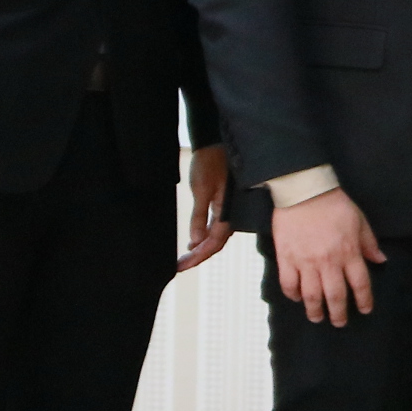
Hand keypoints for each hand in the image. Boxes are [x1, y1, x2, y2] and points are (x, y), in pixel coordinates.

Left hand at [178, 146, 234, 271]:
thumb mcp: (201, 189)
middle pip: (216, 243)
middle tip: (180, 266)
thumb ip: (199, 216)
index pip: (213, 244)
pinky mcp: (224, 203)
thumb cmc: (209, 163)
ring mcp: (229, 209)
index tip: (181, 267)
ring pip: (217, 236)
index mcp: (227, 212)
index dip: (197, 257)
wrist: (216, 143)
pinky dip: (205, 236)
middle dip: (199, 256)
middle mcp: (231, 213)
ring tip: (185, 256)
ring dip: (202, 248)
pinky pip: (217, 226)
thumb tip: (195, 241)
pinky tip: (195, 240)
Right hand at [271, 188, 385, 323]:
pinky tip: (297, 299)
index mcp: (349, 253)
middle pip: (335, 296)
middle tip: (339, 323)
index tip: (365, 310)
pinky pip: (289, 284)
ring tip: (317, 318)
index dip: (363, 300)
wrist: (305, 192)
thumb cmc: (335, 205)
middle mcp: (328, 262)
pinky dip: (293, 295)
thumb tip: (381, 261)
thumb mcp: (360, 221)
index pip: (360, 284)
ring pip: (311, 295)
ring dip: (315, 310)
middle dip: (338, 313)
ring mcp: (306, 262)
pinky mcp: (286, 259)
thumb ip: (369, 243)